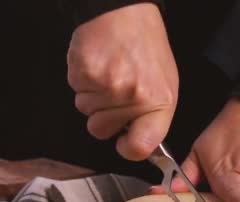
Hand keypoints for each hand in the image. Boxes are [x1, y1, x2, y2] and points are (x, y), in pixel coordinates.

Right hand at [66, 3, 177, 160]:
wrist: (126, 13)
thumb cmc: (148, 50)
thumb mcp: (165, 86)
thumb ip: (153, 118)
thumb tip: (140, 146)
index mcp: (159, 103)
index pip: (140, 147)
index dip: (129, 149)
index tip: (126, 143)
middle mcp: (133, 96)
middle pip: (100, 130)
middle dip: (104, 116)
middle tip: (117, 92)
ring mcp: (106, 85)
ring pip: (85, 111)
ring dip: (93, 97)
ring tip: (109, 73)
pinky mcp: (83, 72)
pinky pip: (74, 90)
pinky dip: (82, 81)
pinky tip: (98, 64)